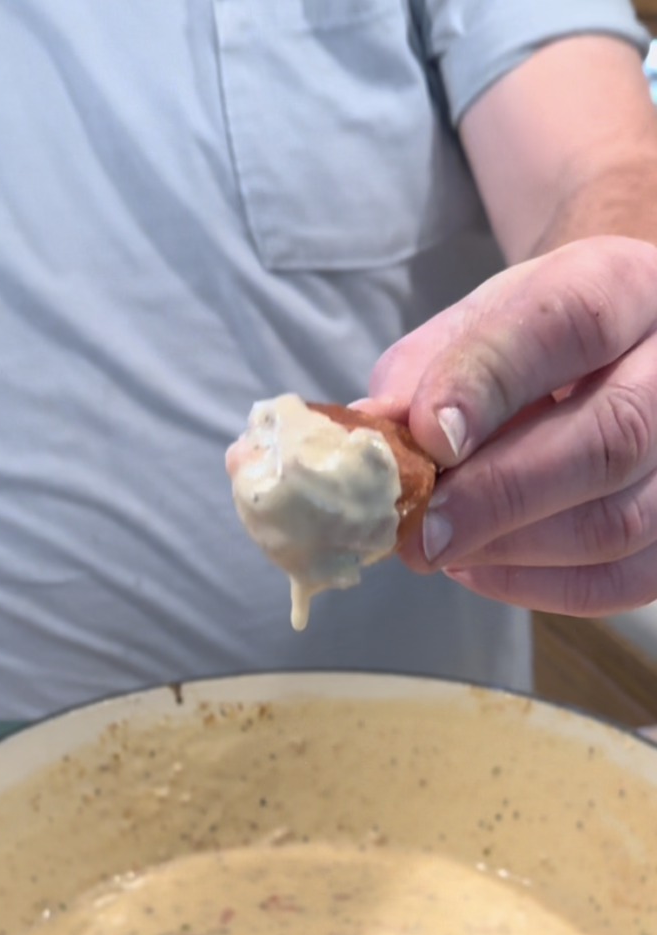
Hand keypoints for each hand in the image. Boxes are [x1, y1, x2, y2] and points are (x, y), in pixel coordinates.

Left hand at [365, 236, 656, 613]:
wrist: (612, 355)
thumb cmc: (534, 345)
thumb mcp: (477, 326)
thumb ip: (423, 371)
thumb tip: (370, 436)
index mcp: (625, 287)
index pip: (571, 324)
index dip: (492, 383)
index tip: (427, 436)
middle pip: (611, 438)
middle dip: (500, 494)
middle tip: (420, 530)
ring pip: (620, 521)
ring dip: (512, 549)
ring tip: (440, 546)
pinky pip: (623, 580)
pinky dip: (539, 586)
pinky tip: (479, 566)